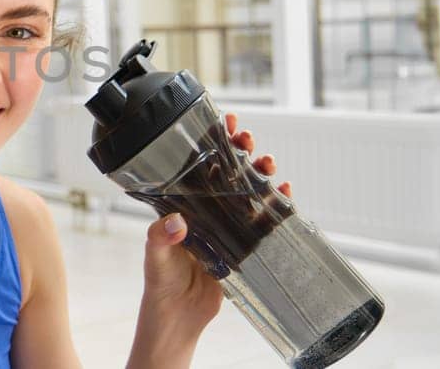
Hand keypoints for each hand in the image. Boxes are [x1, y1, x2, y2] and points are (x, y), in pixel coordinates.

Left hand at [130, 113, 285, 367]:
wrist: (178, 317)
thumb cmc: (159, 283)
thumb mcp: (156, 257)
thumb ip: (161, 238)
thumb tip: (177, 222)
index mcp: (181, 207)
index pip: (196, 166)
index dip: (209, 143)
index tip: (222, 122)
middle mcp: (204, 212)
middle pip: (225, 172)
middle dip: (238, 151)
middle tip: (247, 138)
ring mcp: (224, 227)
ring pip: (246, 191)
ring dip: (259, 173)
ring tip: (268, 161)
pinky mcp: (241, 245)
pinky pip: (261, 219)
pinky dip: (274, 204)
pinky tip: (284, 193)